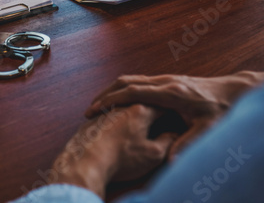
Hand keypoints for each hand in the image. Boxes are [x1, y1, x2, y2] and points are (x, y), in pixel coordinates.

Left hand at [50, 105, 175, 197]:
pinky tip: (114, 129)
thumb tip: (174, 135)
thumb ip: (167, 142)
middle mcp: (122, 105)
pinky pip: (106, 114)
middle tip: (159, 114)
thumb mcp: (152, 155)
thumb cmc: (121, 158)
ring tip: (136, 120)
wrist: (86, 161)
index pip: (161, 105)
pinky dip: (113, 119)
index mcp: (141, 110)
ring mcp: (105, 111)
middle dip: (150, 107)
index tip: (177, 114)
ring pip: (121, 105)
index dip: (172, 110)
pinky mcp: (92, 119)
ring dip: (129, 110)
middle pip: (140, 101)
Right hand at [85, 71, 263, 158]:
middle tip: (89, 109)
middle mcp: (164, 82)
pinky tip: (117, 102)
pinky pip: (137, 81)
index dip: (112, 100)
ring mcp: (164, 79)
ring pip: (130, 79)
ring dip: (112, 90)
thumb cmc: (220, 109)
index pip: (133, 92)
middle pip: (126, 82)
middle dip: (105, 94)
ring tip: (97, 106)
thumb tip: (173, 160)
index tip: (94, 109)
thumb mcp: (207, 128)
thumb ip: (189, 143)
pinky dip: (122, 89)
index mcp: (170, 92)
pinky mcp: (165, 80)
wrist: (232, 90)